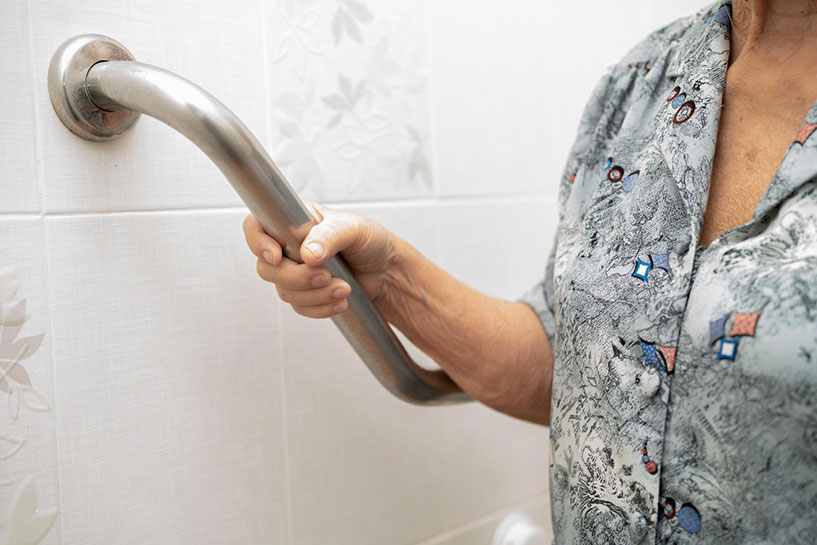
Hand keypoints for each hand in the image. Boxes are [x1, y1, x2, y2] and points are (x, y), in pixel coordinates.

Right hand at [243, 202, 396, 317]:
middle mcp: (289, 246)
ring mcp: (295, 272)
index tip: (277, 256)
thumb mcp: (354, 229)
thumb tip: (307, 254)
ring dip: (314, 295)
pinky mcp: (306, 294)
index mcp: (293, 221)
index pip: (256, 227)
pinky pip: (300, 308)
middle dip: (296, 277)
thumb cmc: (370, 240)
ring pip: (284, 292)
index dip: (258, 243)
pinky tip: (341, 302)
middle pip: (267, 268)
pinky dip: (320, 308)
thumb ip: (330, 236)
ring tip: (344, 288)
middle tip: (325, 275)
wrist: (388, 271)